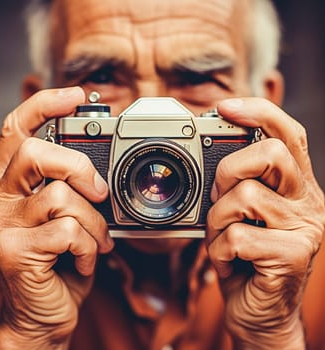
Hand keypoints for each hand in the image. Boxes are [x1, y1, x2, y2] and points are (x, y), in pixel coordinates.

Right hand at [0, 87, 113, 348]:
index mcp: (7, 185)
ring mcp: (1, 226)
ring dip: (94, 222)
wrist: (42, 313)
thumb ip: (69, 188)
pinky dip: (89, 247)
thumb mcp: (63, 217)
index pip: (16, 129)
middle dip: (80, 168)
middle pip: (35, 153)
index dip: (44, 105)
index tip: (76, 95)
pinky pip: (69, 233)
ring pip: (61, 198)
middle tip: (99, 192)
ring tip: (96, 241)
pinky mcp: (14, 253)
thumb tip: (98, 168)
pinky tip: (84, 259)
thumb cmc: (58, 261)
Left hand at [206, 98, 324, 348]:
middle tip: (219, 193)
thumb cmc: (245, 256)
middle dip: (229, 170)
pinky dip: (220, 250)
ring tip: (224, 237)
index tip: (226, 106)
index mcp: (294, 187)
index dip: (259, 112)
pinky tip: (231, 261)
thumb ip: (236, 185)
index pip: (288, 133)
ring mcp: (304, 229)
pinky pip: (237, 237)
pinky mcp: (293, 256)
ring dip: (218, 220)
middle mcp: (306, 202)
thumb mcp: (239, 214)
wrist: (258, 310)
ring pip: (243, 197)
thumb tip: (214, 158)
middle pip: (270, 153)